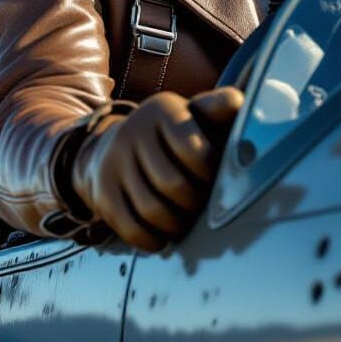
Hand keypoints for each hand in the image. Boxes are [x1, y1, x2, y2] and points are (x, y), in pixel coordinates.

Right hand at [72, 86, 243, 252]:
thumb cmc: (174, 134)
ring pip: (152, 210)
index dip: (210, 173)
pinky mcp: (102, 192)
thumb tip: (238, 101)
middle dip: (195, 203)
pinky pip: (131, 228)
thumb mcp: (195, 114)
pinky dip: (153, 239)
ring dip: (176, 225)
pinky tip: (164, 235)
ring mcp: (114, 162)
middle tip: (202, 204)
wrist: (117, 145)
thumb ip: (219, 108)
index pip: (194, 149)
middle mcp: (134, 130)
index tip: (214, 176)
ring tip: (186, 219)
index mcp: (163, 109)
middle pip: (174, 185)